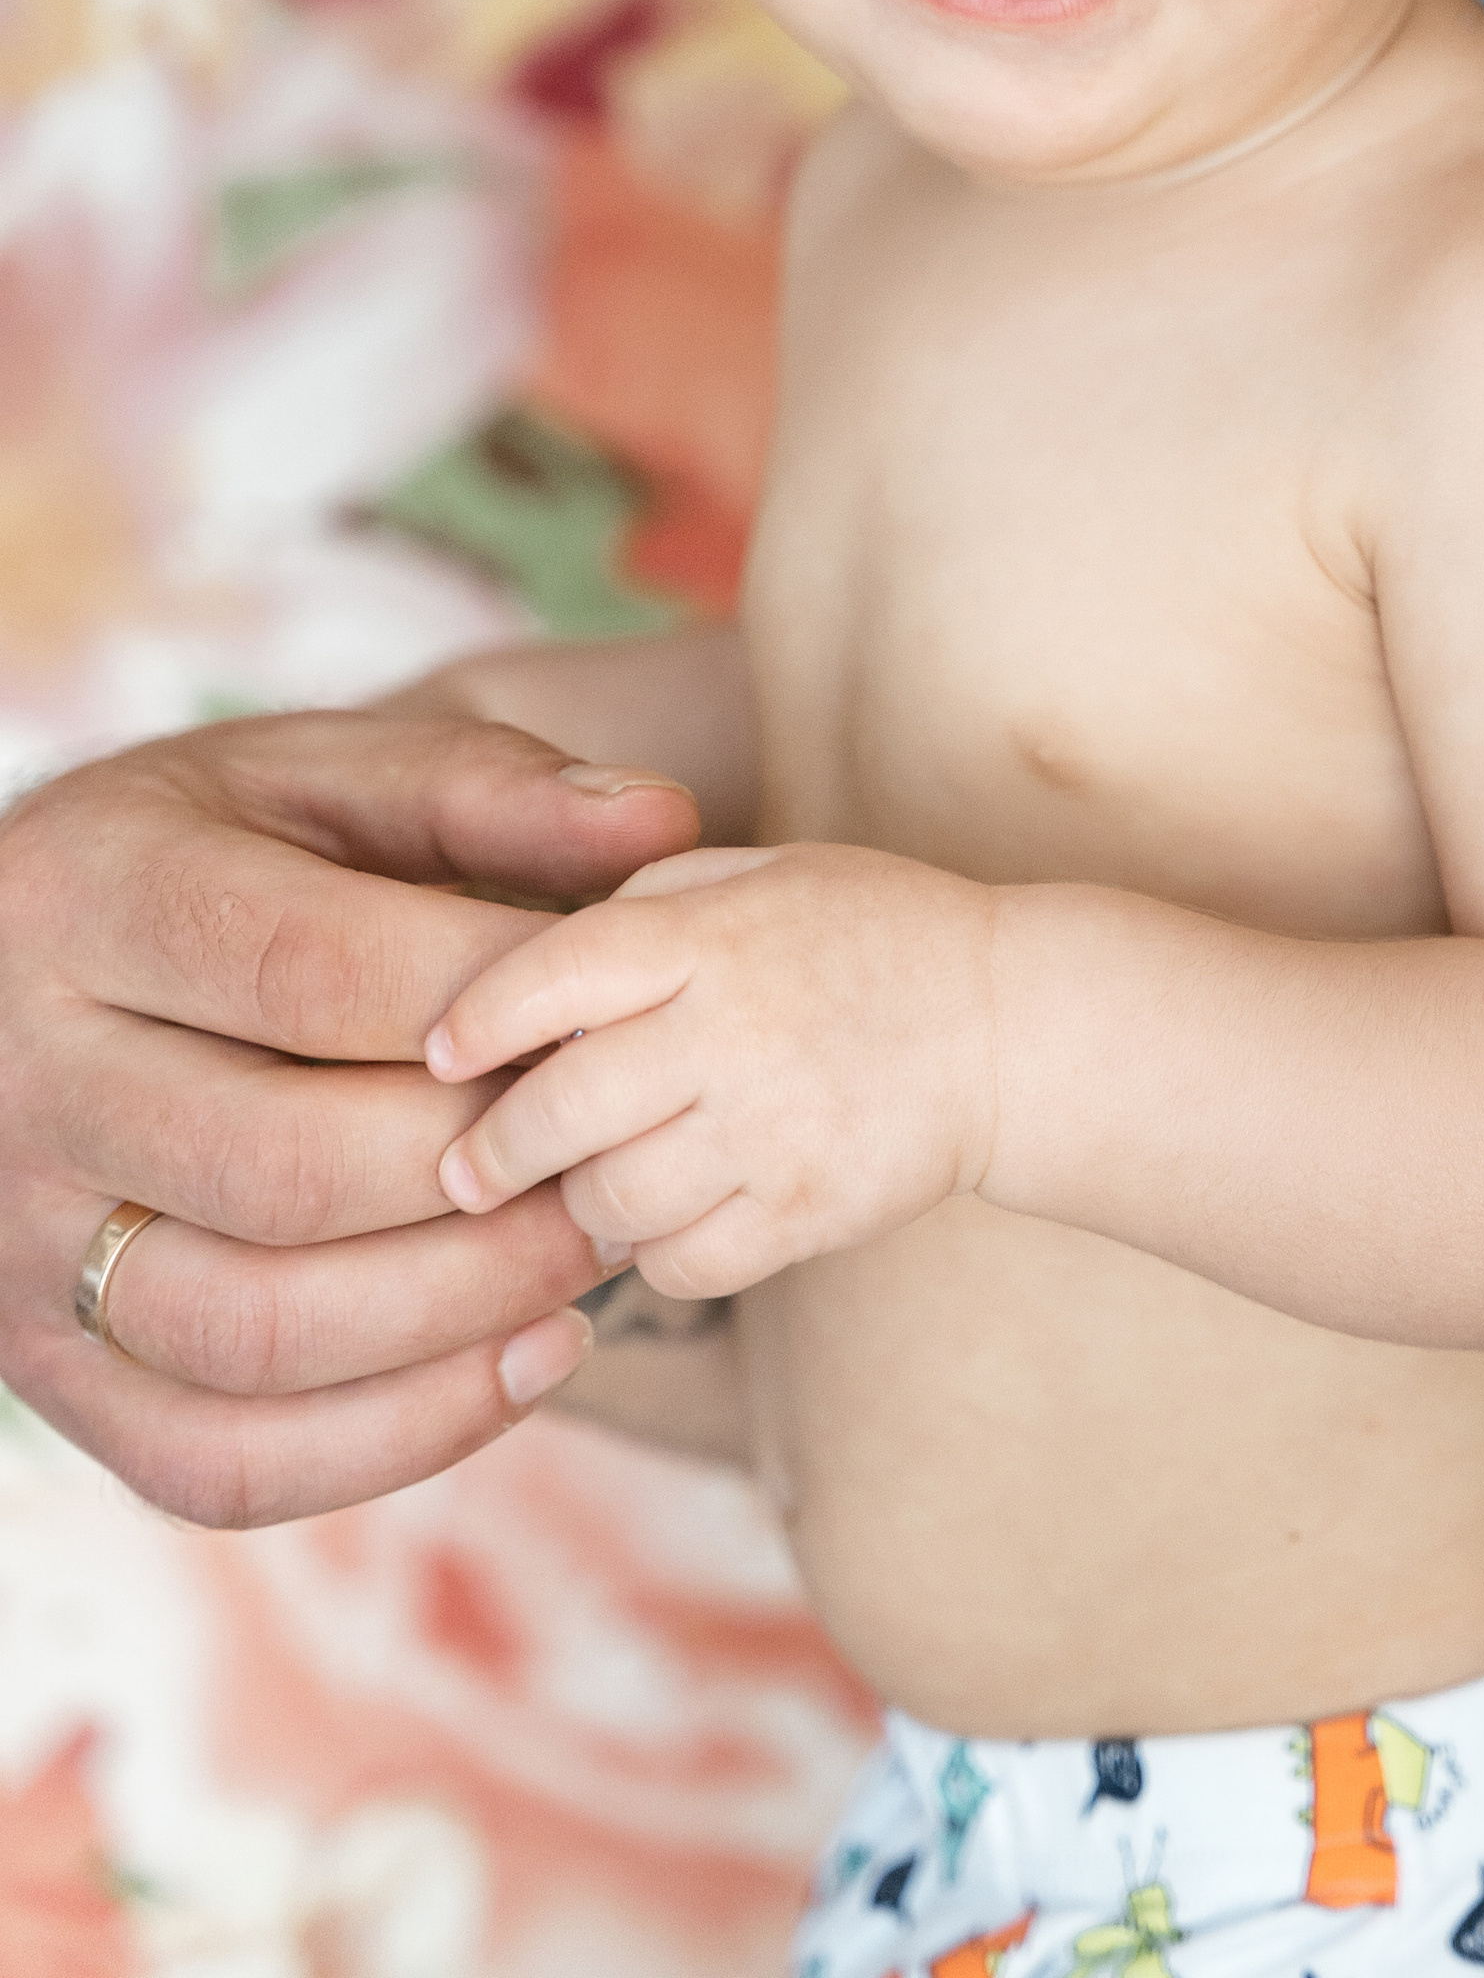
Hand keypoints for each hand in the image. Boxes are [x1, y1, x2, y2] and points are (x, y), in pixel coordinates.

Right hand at [0, 706, 700, 1525]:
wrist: (14, 966)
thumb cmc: (215, 852)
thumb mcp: (322, 776)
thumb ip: (485, 790)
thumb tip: (664, 828)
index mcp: (90, 896)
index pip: (311, 972)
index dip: (492, 1002)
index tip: (612, 1010)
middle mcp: (29, 1079)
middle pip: (285, 1168)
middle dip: (494, 1174)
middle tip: (626, 1149)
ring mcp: (23, 1243)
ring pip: (254, 1332)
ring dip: (463, 1314)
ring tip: (600, 1251)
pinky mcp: (49, 1374)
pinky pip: (215, 1461)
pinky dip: (391, 1440)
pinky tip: (529, 1360)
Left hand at [426, 842, 998, 1300]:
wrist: (1013, 1025)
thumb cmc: (869, 933)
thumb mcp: (763, 872)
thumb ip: (645, 903)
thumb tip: (519, 969)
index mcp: (717, 934)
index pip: (553, 974)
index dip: (476, 1020)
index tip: (437, 1053)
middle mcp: (737, 1029)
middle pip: (558, 1110)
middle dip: (492, 1150)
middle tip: (465, 1170)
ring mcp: (774, 1130)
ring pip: (608, 1201)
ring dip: (579, 1203)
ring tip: (583, 1188)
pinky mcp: (808, 1213)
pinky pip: (680, 1265)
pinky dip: (654, 1255)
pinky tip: (665, 1222)